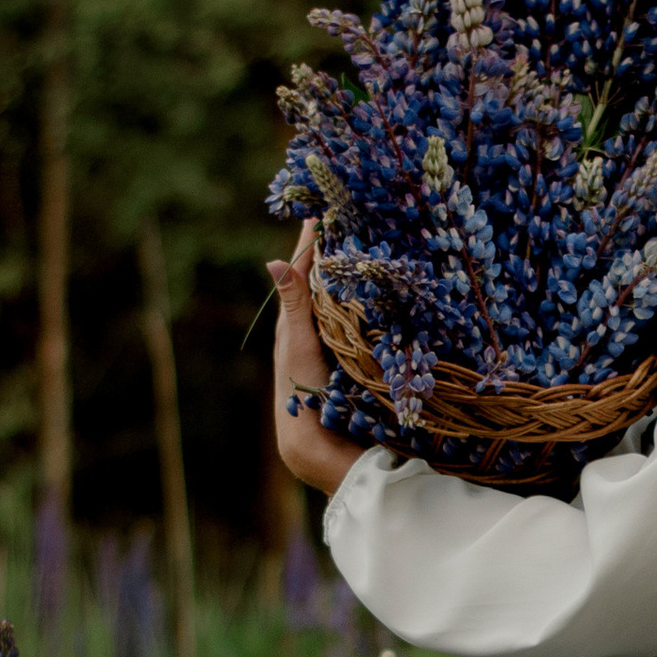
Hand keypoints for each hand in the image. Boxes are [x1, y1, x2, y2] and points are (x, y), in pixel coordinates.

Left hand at [268, 220, 364, 495]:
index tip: (320, 210)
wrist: (320, 446)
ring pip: (344, 303)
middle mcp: (314, 332)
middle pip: (324, 283)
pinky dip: (369, 305)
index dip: (311, 242)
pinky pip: (362, 325)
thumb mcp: (299, 344)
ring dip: (355, 277)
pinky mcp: (355, 365)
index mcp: (295, 323)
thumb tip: (272, 261)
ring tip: (367, 247)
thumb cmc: (302, 394)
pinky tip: (384, 296)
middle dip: (335, 252)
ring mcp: (336, 349)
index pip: (302, 271)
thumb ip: (294, 305)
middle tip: (348, 219)